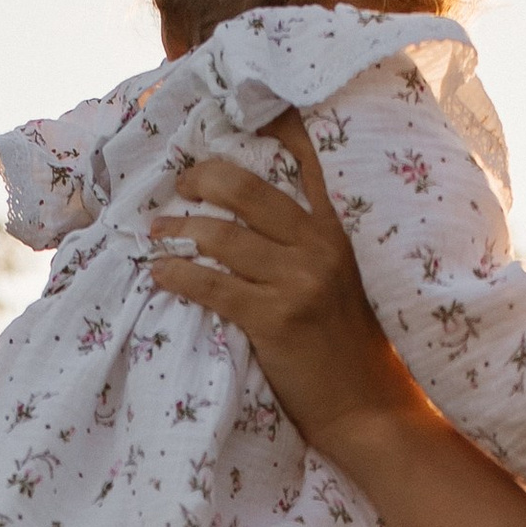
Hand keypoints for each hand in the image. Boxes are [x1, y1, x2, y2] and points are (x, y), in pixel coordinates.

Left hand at [146, 110, 414, 452]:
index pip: (308, 161)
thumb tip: (250, 221)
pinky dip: (177, 275)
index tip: (232, 116)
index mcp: (340, 230)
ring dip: (179, 230)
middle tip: (180, 184)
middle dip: (203, 179)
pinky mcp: (275, 319)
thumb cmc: (352, 350)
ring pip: (221, 237)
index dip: (272, 128)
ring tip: (155, 232)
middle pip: (248, 190)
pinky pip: (211, 285)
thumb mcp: (346, 282)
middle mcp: (320, 246)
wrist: (370, 410)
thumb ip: (310, 247)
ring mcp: (299, 282)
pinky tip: (159, 273)